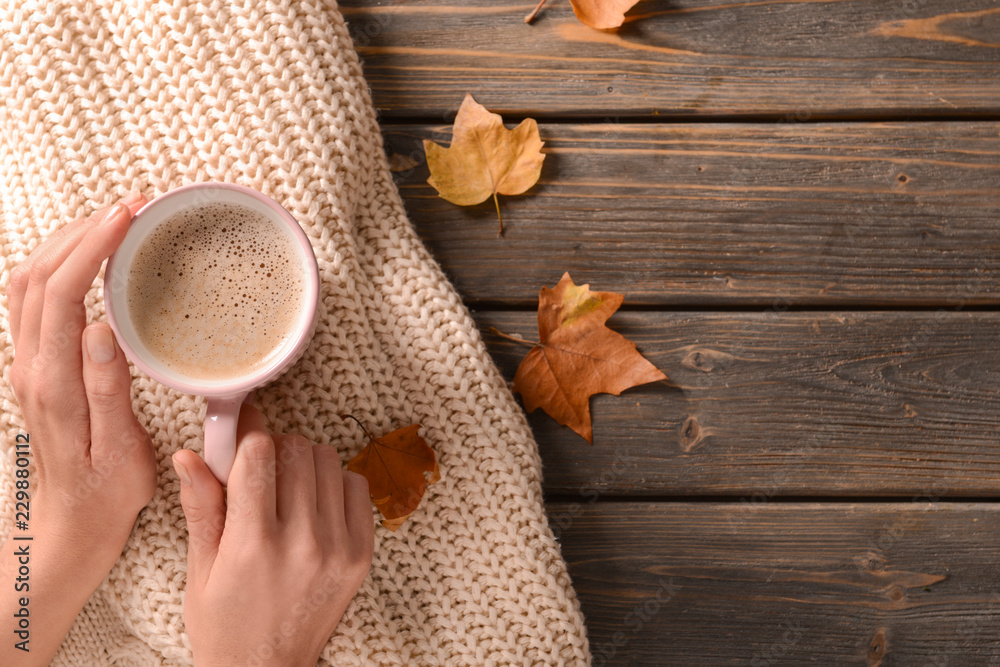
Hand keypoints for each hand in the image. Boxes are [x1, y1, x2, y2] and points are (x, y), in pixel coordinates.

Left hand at [1, 192, 156, 664]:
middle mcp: (32, 366)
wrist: (70, 522)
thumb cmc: (105, 491)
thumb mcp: (119, 450)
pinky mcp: (36, 365)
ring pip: (28, 281)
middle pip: (37, 275)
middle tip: (131, 207)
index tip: (128, 217)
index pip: (61, 294)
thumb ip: (107, 388)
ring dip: (67, 242)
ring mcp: (28, 363)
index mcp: (54, 383)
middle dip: (82, 230)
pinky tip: (92, 259)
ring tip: (114, 221)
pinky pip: (35, 299)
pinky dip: (60, 263)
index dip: (92, 248)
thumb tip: (102, 327)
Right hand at [173, 404, 373, 665]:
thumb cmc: (224, 623)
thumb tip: (190, 454)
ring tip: (286, 491)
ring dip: (304, 464)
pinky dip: (335, 484)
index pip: (259, 453)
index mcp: (253, 543)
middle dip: (273, 449)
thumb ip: (201, 506)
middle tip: (259, 469)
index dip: (246, 434)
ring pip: (328, 460)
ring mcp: (338, 547)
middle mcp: (302, 542)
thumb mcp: (201, 568)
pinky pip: (356, 486)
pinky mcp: (361, 554)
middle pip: (297, 448)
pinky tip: (314, 506)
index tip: (240, 431)